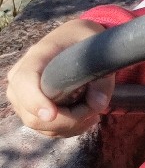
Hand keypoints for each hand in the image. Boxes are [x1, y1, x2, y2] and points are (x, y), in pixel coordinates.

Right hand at [5, 19, 111, 137]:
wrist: (73, 38)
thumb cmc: (84, 39)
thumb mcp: (98, 47)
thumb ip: (102, 76)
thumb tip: (98, 104)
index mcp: (36, 57)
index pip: (24, 82)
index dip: (35, 101)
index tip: (52, 115)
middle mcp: (20, 79)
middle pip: (31, 114)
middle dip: (67, 120)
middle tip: (96, 109)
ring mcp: (22, 97)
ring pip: (40, 126)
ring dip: (71, 126)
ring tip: (95, 110)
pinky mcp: (30, 109)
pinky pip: (46, 129)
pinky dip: (68, 129)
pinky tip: (87, 117)